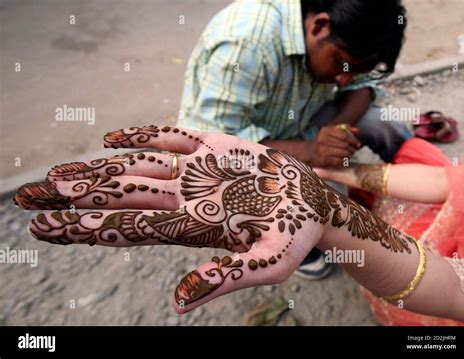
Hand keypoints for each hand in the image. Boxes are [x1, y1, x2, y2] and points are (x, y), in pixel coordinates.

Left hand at [15, 125, 329, 312]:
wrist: (310, 201)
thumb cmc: (295, 235)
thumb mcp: (270, 263)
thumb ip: (229, 278)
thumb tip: (179, 303)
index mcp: (193, 226)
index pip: (130, 229)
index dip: (88, 228)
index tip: (47, 230)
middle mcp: (186, 199)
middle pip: (121, 198)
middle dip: (76, 200)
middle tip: (28, 199)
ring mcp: (197, 171)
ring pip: (138, 168)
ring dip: (98, 170)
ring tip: (56, 176)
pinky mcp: (214, 146)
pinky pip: (172, 137)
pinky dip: (144, 136)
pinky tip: (112, 139)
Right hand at [309, 125, 359, 166]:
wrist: (310, 151)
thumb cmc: (324, 141)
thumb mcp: (331, 131)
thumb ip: (345, 129)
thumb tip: (357, 131)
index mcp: (326, 131)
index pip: (344, 135)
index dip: (353, 140)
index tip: (357, 143)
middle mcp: (323, 140)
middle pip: (344, 145)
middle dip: (352, 149)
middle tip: (354, 150)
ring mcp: (322, 150)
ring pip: (343, 153)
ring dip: (349, 155)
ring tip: (350, 154)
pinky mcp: (323, 160)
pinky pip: (339, 161)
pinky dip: (344, 160)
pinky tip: (344, 159)